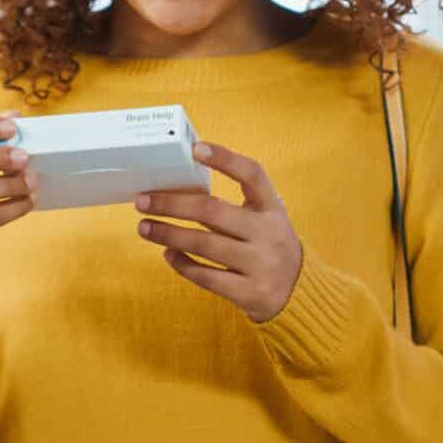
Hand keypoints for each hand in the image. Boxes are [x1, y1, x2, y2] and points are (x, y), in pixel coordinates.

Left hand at [136, 142, 302, 322]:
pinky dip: (182, 264)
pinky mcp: (249, 292)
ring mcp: (260, 264)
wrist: (300, 293)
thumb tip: (175, 194)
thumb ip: (231, 208)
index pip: (252, 174)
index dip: (225, 159)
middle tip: (142, 200)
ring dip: (168, 234)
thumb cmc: (270, 247)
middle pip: (212, 211)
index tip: (195, 149)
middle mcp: (269, 233)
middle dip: (172, 204)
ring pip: (204, 244)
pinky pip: (206, 277)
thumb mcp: (264, 220)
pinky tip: (167, 254)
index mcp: (273, 208)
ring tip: (144, 227)